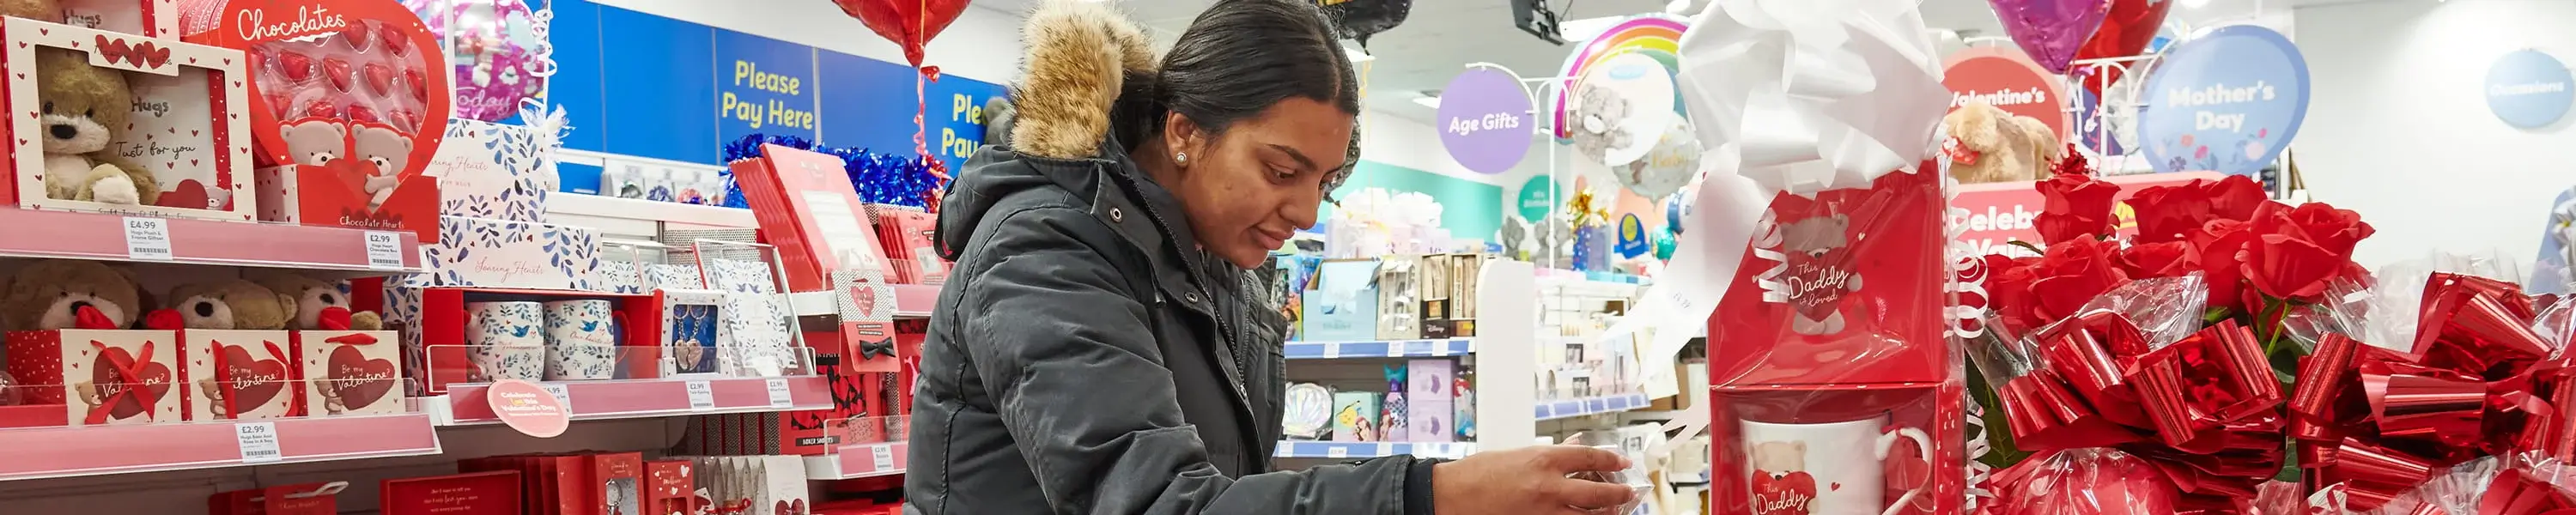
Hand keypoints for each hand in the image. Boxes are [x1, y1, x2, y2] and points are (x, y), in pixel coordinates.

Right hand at [1431, 445, 1636, 514]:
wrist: (1454, 494)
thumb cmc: (1480, 473)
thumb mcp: (1518, 455)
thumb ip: (1548, 459)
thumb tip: (1572, 458)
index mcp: (1544, 460)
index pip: (1590, 459)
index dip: (1611, 461)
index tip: (1622, 463)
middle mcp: (1549, 487)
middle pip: (1598, 494)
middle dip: (1619, 494)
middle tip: (1629, 492)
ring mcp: (1544, 512)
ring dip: (1606, 514)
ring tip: (1615, 510)